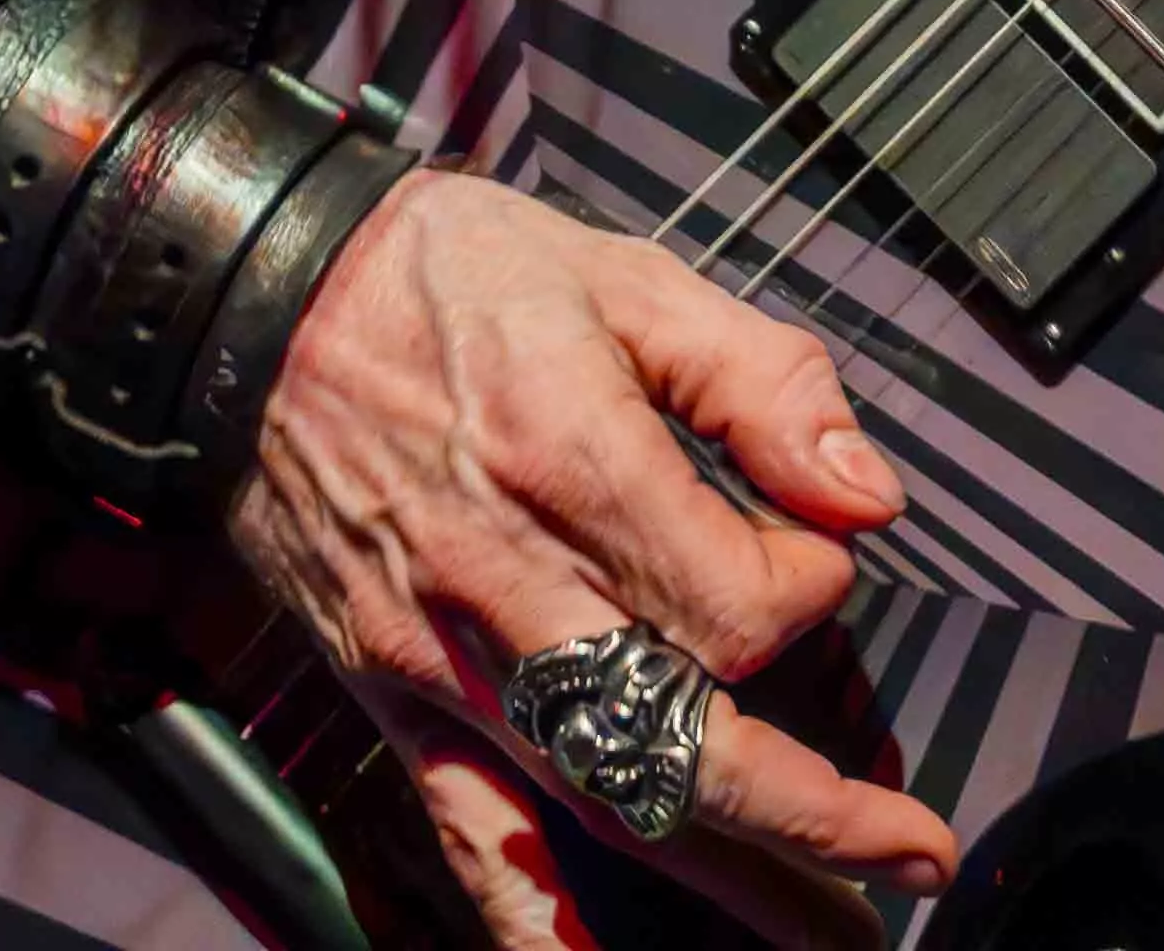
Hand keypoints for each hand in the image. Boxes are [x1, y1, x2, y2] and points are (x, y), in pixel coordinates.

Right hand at [229, 169, 945, 950]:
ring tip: (829, 927)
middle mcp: (512, 586)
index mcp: (574, 467)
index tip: (810, 547)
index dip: (809, 588)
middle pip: (690, 744)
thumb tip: (864, 490)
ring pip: (607, 804)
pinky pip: (470, 835)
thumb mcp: (622, 277)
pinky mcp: (397, 694)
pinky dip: (536, 925)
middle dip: (819, 817)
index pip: (738, 606)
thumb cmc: (436, 280)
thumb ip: (761, 380)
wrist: (251, 309)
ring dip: (730, 882)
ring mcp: (449, 658)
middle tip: (913, 854)